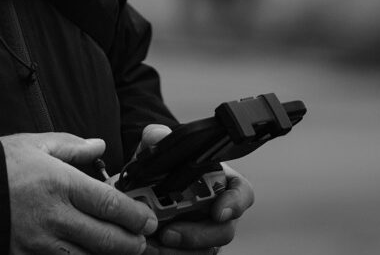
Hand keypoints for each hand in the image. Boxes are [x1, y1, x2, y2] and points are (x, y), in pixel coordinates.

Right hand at [0, 132, 157, 253]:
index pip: (110, 204)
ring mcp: (41, 243)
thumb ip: (72, 146)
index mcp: (59, 183)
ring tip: (119, 251)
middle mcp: (55, 216)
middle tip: (142, 240)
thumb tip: (100, 145)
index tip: (146, 219)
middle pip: (107, 239)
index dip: (135, 215)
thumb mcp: (35, 144)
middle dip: (132, 243)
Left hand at [134, 125, 254, 253]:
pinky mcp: (191, 249)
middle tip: (170, 233)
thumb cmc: (157, 166)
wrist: (137, 190)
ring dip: (182, 250)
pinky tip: (151, 248)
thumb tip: (159, 136)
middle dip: (199, 235)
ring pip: (207, 250)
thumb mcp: (154, 146)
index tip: (219, 212)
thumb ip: (157, 136)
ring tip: (155, 243)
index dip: (236, 203)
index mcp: (218, 180)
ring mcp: (206, 232)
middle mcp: (218, 209)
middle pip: (224, 230)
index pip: (242, 192)